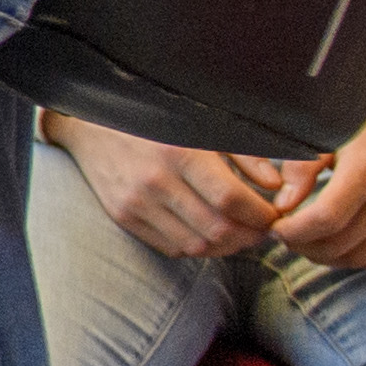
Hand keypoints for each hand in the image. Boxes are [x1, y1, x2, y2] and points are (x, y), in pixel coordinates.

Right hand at [41, 112, 284, 262]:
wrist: (90, 123)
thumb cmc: (154, 118)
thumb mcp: (204, 123)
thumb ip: (244, 154)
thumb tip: (275, 185)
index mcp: (180, 152)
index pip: (231, 199)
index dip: (260, 214)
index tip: (273, 214)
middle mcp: (156, 181)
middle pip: (217, 229)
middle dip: (249, 236)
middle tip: (262, 230)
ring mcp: (136, 202)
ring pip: (196, 245)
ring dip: (225, 246)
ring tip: (239, 233)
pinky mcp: (123, 216)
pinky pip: (170, 247)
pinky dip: (196, 246)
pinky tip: (206, 232)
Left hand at [266, 87, 365, 271]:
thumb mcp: (331, 131)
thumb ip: (302, 167)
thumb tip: (283, 206)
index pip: (325, 219)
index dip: (294, 230)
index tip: (277, 226)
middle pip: (338, 245)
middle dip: (303, 246)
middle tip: (287, 235)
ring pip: (357, 258)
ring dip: (325, 256)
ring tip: (307, 240)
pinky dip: (352, 257)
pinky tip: (336, 241)